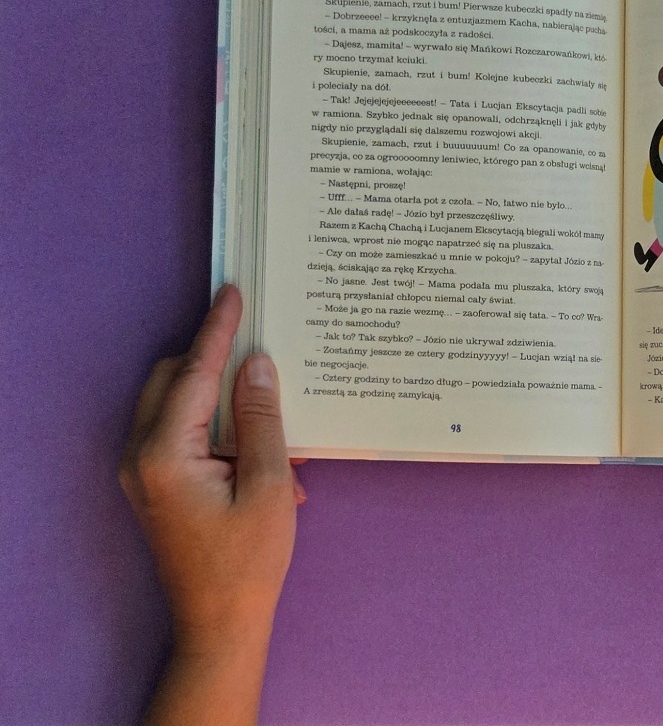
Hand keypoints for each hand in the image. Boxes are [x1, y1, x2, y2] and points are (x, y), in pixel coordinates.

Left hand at [120, 284, 303, 723]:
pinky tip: (258, 449)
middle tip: (260, 345)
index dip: (218, 330)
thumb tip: (256, 364)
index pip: (194, 372)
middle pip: (173, 379)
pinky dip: (214, 425)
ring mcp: (143, 471)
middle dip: (214, 359)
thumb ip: (261, 419)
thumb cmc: (247, 560)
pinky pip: (180, 431)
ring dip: (218, 396)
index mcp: (165, 453)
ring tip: (269, 410)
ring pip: (175, 403)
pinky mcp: (155, 483)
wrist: (219, 621)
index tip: (233, 292)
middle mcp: (141, 456)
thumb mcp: (268, 485)